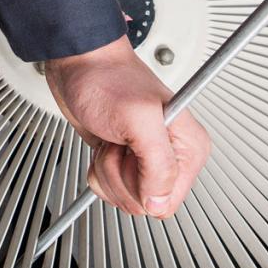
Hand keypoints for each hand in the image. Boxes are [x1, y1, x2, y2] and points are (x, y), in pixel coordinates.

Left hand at [44, 34, 209, 217]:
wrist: (79, 64)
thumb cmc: (107, 78)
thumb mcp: (137, 119)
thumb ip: (157, 165)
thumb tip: (159, 203)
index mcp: (188, 147)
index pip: (168, 200)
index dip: (142, 185)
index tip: (134, 155)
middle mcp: (171, 155)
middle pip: (143, 201)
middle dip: (120, 174)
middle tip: (120, 140)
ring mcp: (145, 159)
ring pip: (125, 196)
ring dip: (107, 169)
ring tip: (112, 137)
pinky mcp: (124, 160)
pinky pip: (110, 188)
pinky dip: (98, 169)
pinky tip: (105, 143)